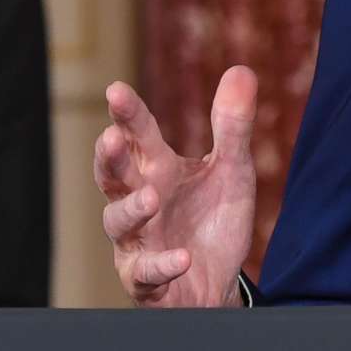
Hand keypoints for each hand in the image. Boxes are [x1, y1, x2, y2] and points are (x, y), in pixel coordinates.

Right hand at [95, 68, 259, 307]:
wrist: (218, 281)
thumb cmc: (213, 221)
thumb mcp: (232, 171)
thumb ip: (233, 126)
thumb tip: (241, 70)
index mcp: (157, 170)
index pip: (137, 136)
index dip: (126, 114)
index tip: (116, 90)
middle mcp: (140, 201)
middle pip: (113, 176)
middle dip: (110, 158)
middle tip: (111, 138)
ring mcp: (137, 242)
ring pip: (118, 223)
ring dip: (131, 210)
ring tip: (150, 198)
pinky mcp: (146, 280)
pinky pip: (146, 273)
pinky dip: (162, 265)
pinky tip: (181, 256)